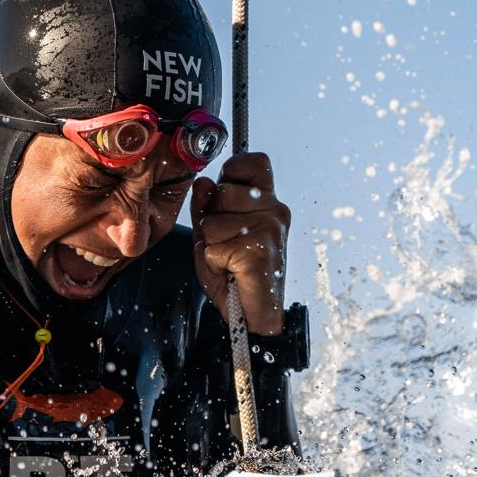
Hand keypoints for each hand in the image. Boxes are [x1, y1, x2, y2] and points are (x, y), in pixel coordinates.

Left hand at [190, 151, 290, 335]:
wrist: (253, 315)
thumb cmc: (236, 274)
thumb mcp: (213, 233)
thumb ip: (206, 206)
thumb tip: (203, 181)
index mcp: (267, 202)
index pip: (254, 161)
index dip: (233, 170)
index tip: (225, 192)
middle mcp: (274, 210)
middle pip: (222, 190)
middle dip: (211, 217)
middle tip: (226, 241)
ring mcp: (269, 228)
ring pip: (213, 220)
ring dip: (211, 243)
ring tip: (228, 258)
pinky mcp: (259, 248)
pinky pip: (215, 246)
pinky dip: (214, 262)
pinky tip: (230, 271)